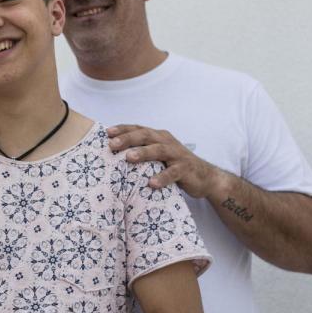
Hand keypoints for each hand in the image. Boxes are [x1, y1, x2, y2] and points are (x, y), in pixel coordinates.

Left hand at [107, 124, 226, 198]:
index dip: (123, 129)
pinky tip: (152, 183)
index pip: (138, 129)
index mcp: (158, 137)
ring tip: (129, 158)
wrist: (204, 177)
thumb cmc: (174, 165)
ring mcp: (177, 155)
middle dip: (128, 138)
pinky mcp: (185, 169)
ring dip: (144, 153)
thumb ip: (141, 152)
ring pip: (159, 150)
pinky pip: (173, 172)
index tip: (107, 132)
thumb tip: (112, 156)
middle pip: (146, 136)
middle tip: (112, 144)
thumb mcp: (157, 156)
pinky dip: (163, 177)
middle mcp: (167, 142)